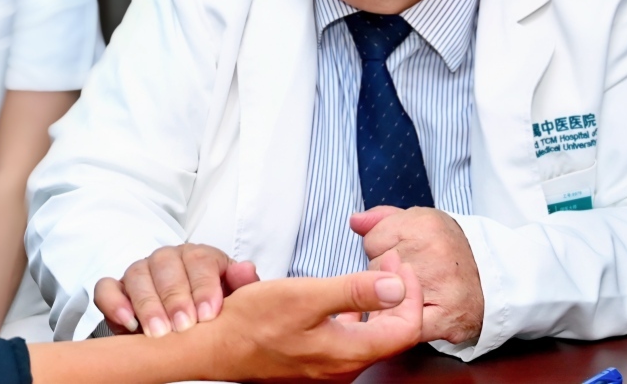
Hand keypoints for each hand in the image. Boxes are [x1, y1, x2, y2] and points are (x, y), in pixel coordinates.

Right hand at [94, 243, 258, 336]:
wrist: (186, 318)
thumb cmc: (210, 305)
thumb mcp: (232, 296)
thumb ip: (242, 284)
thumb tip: (245, 269)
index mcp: (198, 256)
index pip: (200, 260)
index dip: (204, 286)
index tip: (209, 314)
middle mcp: (167, 258)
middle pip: (167, 267)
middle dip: (176, 298)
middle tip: (183, 326)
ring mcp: (140, 271)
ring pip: (137, 275)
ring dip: (148, 305)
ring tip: (158, 333)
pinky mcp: (116, 288)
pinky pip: (106, 288)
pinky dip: (113, 303)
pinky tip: (127, 323)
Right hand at [207, 250, 422, 381]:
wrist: (215, 346)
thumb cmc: (253, 322)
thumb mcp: (306, 296)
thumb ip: (354, 292)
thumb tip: (397, 287)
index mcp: (349, 354)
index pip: (407, 328)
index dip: (411, 292)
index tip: (398, 263)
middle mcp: (344, 367)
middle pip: (394, 333)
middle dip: (400, 293)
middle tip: (389, 261)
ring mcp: (330, 366)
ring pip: (373, 335)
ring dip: (380, 302)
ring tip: (373, 271)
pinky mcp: (316, 360)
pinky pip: (352, 338)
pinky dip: (360, 313)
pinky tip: (346, 296)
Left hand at [350, 206, 482, 344]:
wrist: (492, 279)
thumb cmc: (449, 250)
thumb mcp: (421, 221)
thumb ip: (383, 218)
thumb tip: (355, 220)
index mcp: (424, 224)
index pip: (372, 239)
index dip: (380, 249)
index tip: (399, 254)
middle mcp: (433, 251)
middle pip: (376, 268)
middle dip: (383, 274)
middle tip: (408, 275)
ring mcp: (439, 285)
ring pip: (385, 297)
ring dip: (389, 300)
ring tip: (408, 293)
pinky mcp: (445, 318)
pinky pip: (402, 325)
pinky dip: (399, 324)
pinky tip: (409, 314)